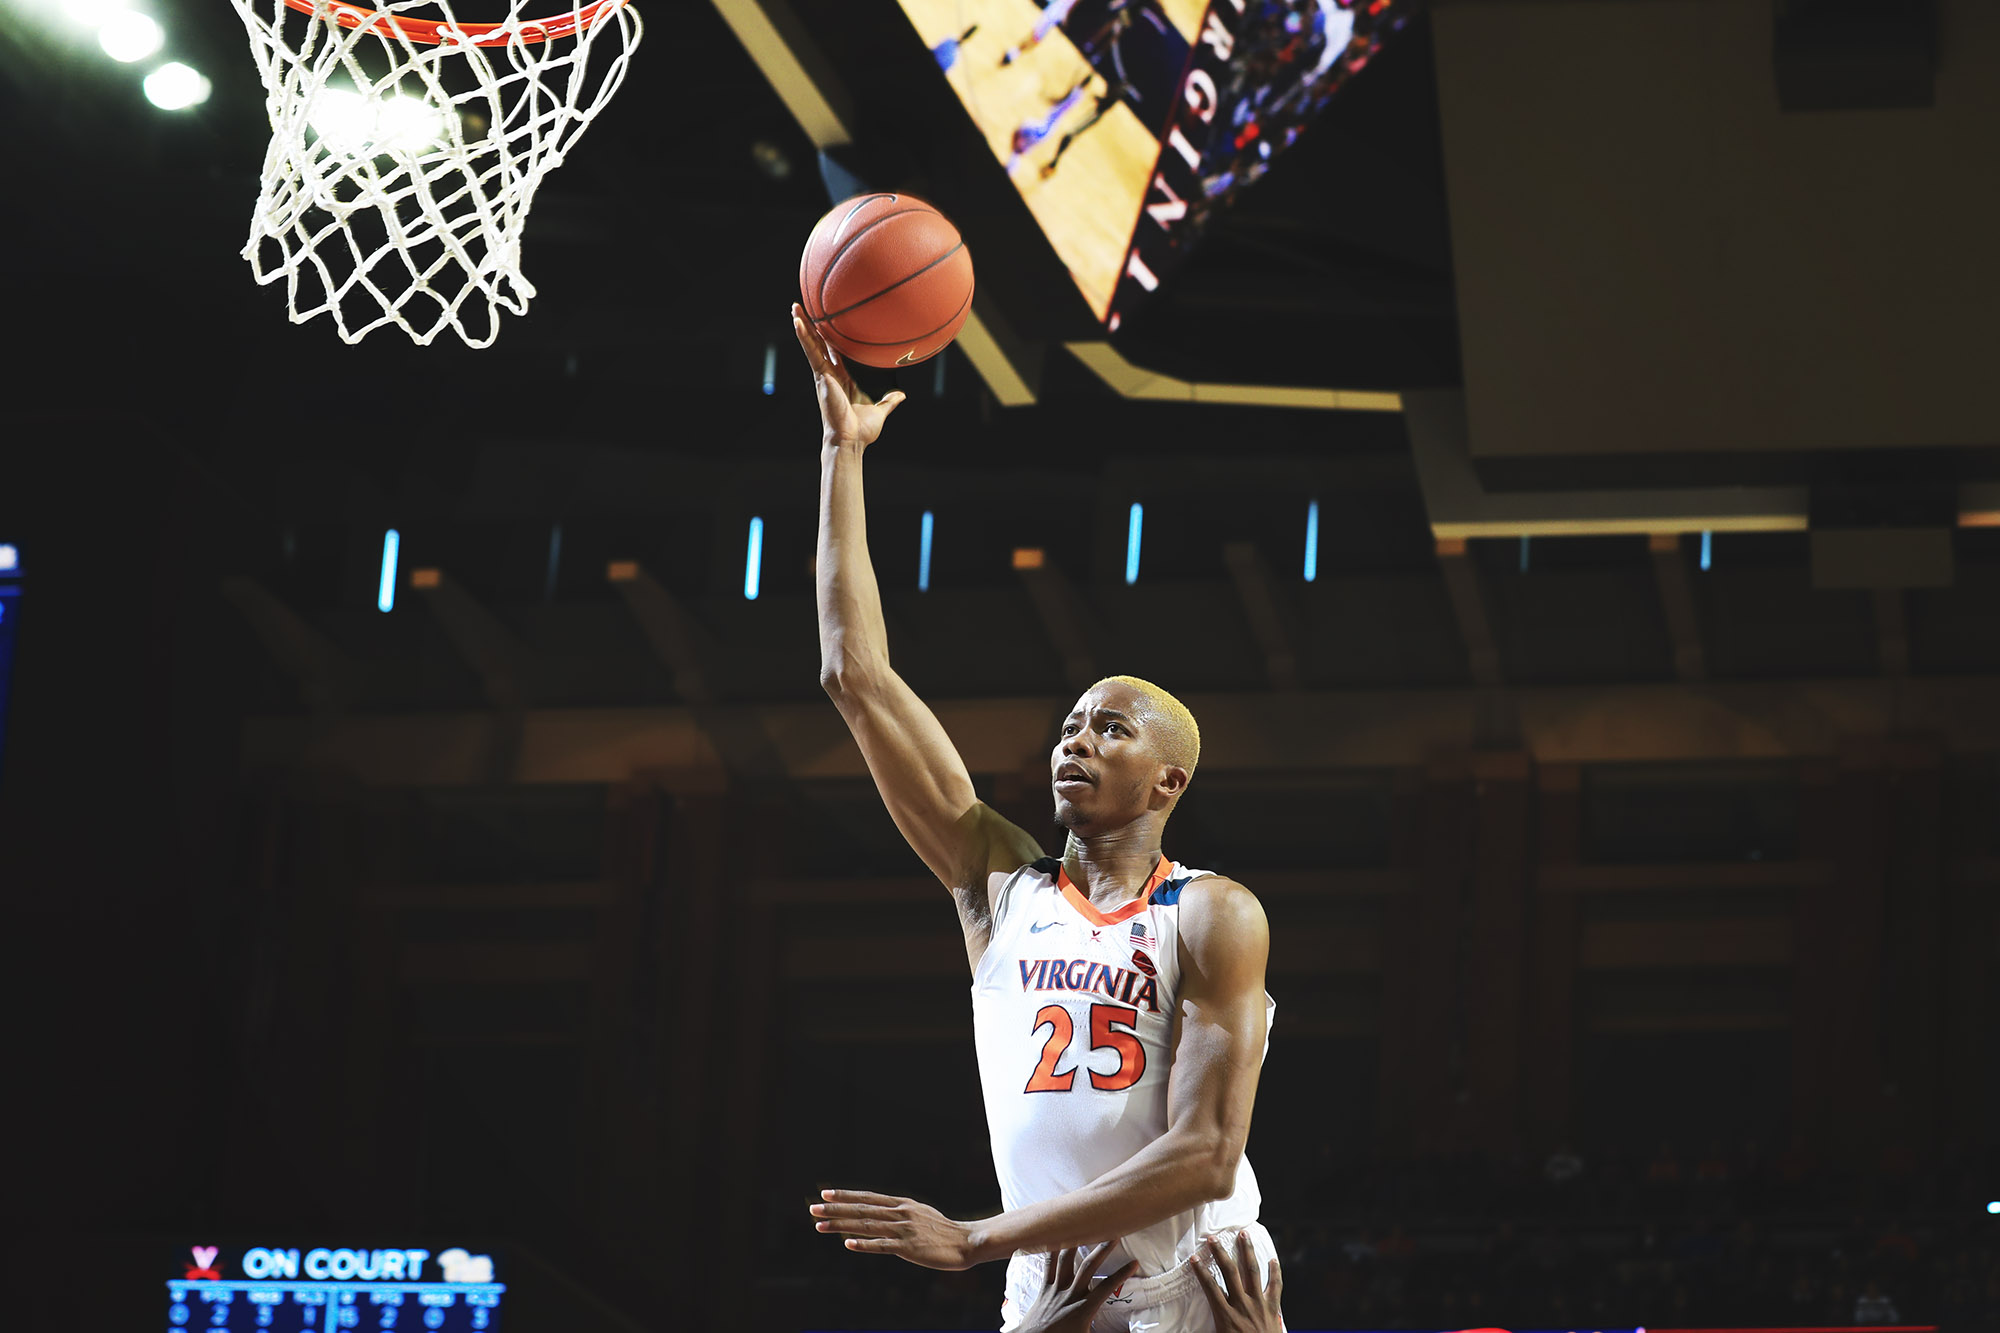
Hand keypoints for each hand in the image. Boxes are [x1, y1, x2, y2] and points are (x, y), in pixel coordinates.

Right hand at [792, 303, 904, 448]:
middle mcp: (830, 374)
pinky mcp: (821, 377)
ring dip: (803, 325)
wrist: (850, 440)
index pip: (834, 352)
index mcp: (843, 378)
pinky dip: (804, 337)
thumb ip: (889, 401)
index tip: (826, 322)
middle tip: (803, 307)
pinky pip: (812, 353)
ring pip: (811, 345)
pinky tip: (798, 323)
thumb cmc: (862, 430)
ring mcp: (824, 375)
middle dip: (811, 326)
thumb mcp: (880, 410)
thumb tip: (901, 394)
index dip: (829, 338)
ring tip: (795, 306)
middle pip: (819, 344)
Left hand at [809, 1188, 978, 1270]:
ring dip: (841, 1225)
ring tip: (820, 1226)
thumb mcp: (919, 1214)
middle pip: (862, 1210)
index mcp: (902, 1204)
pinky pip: (882, 1246)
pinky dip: (864, 1244)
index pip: (868, 1198)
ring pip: (866, 1226)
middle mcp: (900, 1213)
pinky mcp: (909, 1248)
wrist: (966, 1242)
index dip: (845, 1196)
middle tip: (813, 1208)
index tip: (825, 1194)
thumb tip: (880, 1215)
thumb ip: (899, 1214)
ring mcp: (904, 1230)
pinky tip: (847, 1245)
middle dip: (835, 1209)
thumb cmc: (943, 1231)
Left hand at [1011, 1242, 1141, 1332]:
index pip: (1108, 1287)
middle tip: (1114, 1233)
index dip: (1123, 1274)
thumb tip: (1128, 1332)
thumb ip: (1109, 1332)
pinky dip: (1051, 1248)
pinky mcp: (1044, 1286)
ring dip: (1076, 1242)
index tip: (1135, 1263)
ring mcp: (1056, 1288)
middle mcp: (1071, 1294)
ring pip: (1066, 1259)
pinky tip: (1054, 1233)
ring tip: (1084, 1225)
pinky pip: (1047, 1263)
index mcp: (1084, 1308)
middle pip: (1089, 1266)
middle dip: (1102, 1249)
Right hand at [1190, 1232, 1283, 1332]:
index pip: (1210, 1287)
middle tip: (1214, 1238)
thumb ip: (1205, 1329)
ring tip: (1244, 1234)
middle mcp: (1242, 1305)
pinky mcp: (1273, 1307)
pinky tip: (1272, 1259)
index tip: (1193, 1258)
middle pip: (1229, 1272)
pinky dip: (1275, 1272)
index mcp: (1226, 1315)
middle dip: (1221, 1253)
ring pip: (1252, 1272)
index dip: (1200, 1271)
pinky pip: (1275, 1286)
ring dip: (1247, 1251)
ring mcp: (1259, 1304)